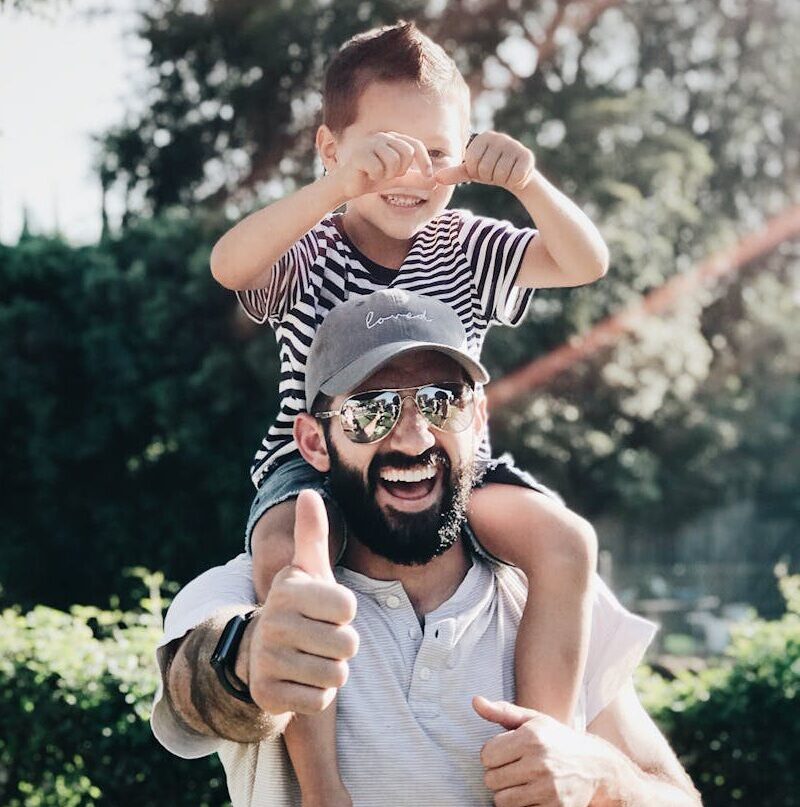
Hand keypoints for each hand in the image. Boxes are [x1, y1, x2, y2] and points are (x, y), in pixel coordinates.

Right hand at [247, 490, 358, 715]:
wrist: (263, 653)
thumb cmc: (301, 607)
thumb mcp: (308, 570)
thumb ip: (313, 533)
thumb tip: (309, 492)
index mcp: (288, 590)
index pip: (348, 607)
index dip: (345, 612)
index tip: (326, 610)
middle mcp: (273, 622)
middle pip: (347, 644)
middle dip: (342, 645)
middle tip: (320, 638)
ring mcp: (267, 660)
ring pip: (337, 674)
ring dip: (332, 670)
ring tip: (312, 657)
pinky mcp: (268, 695)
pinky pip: (321, 701)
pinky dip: (318, 694)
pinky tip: (301, 680)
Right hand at [331, 131, 434, 198]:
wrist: (347, 185)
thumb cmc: (372, 179)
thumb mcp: (397, 179)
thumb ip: (415, 179)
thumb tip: (435, 182)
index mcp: (393, 139)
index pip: (416, 145)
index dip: (425, 161)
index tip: (429, 176)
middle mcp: (383, 137)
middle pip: (407, 153)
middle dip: (402, 170)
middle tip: (390, 175)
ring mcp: (370, 143)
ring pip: (393, 161)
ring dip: (387, 175)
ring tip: (377, 174)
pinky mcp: (359, 154)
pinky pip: (378, 169)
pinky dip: (376, 177)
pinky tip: (367, 174)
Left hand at [434, 131, 535, 191]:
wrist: (516, 175)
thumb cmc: (490, 171)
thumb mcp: (471, 172)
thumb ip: (454, 173)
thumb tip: (436, 178)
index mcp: (482, 137)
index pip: (471, 163)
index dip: (476, 173)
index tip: (482, 169)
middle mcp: (498, 137)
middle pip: (485, 169)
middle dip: (489, 177)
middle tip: (495, 172)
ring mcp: (514, 144)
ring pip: (499, 175)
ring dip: (502, 180)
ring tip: (505, 173)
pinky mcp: (527, 155)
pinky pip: (514, 176)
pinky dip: (514, 181)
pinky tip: (516, 174)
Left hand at [474, 696, 602, 806]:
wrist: (597, 766)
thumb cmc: (557, 739)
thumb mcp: (533, 719)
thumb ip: (502, 711)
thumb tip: (475, 701)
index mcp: (531, 738)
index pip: (486, 755)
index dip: (491, 754)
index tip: (504, 753)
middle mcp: (539, 763)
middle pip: (491, 780)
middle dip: (497, 775)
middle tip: (513, 768)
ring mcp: (548, 789)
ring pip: (502, 801)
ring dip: (507, 793)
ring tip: (520, 782)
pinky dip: (522, 806)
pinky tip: (532, 794)